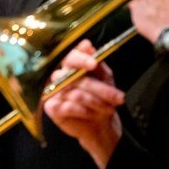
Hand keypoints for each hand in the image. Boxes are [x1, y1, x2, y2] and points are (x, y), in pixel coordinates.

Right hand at [44, 40, 123, 168]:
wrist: (99, 124)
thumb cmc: (101, 98)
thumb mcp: (104, 78)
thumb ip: (96, 62)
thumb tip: (86, 45)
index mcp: (72, 66)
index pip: (71, 56)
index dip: (81, 58)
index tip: (93, 64)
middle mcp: (60, 76)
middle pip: (74, 77)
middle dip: (99, 88)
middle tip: (117, 97)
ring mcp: (54, 91)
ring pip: (75, 93)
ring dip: (96, 102)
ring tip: (110, 108)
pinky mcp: (51, 107)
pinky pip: (67, 106)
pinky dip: (83, 111)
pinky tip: (92, 113)